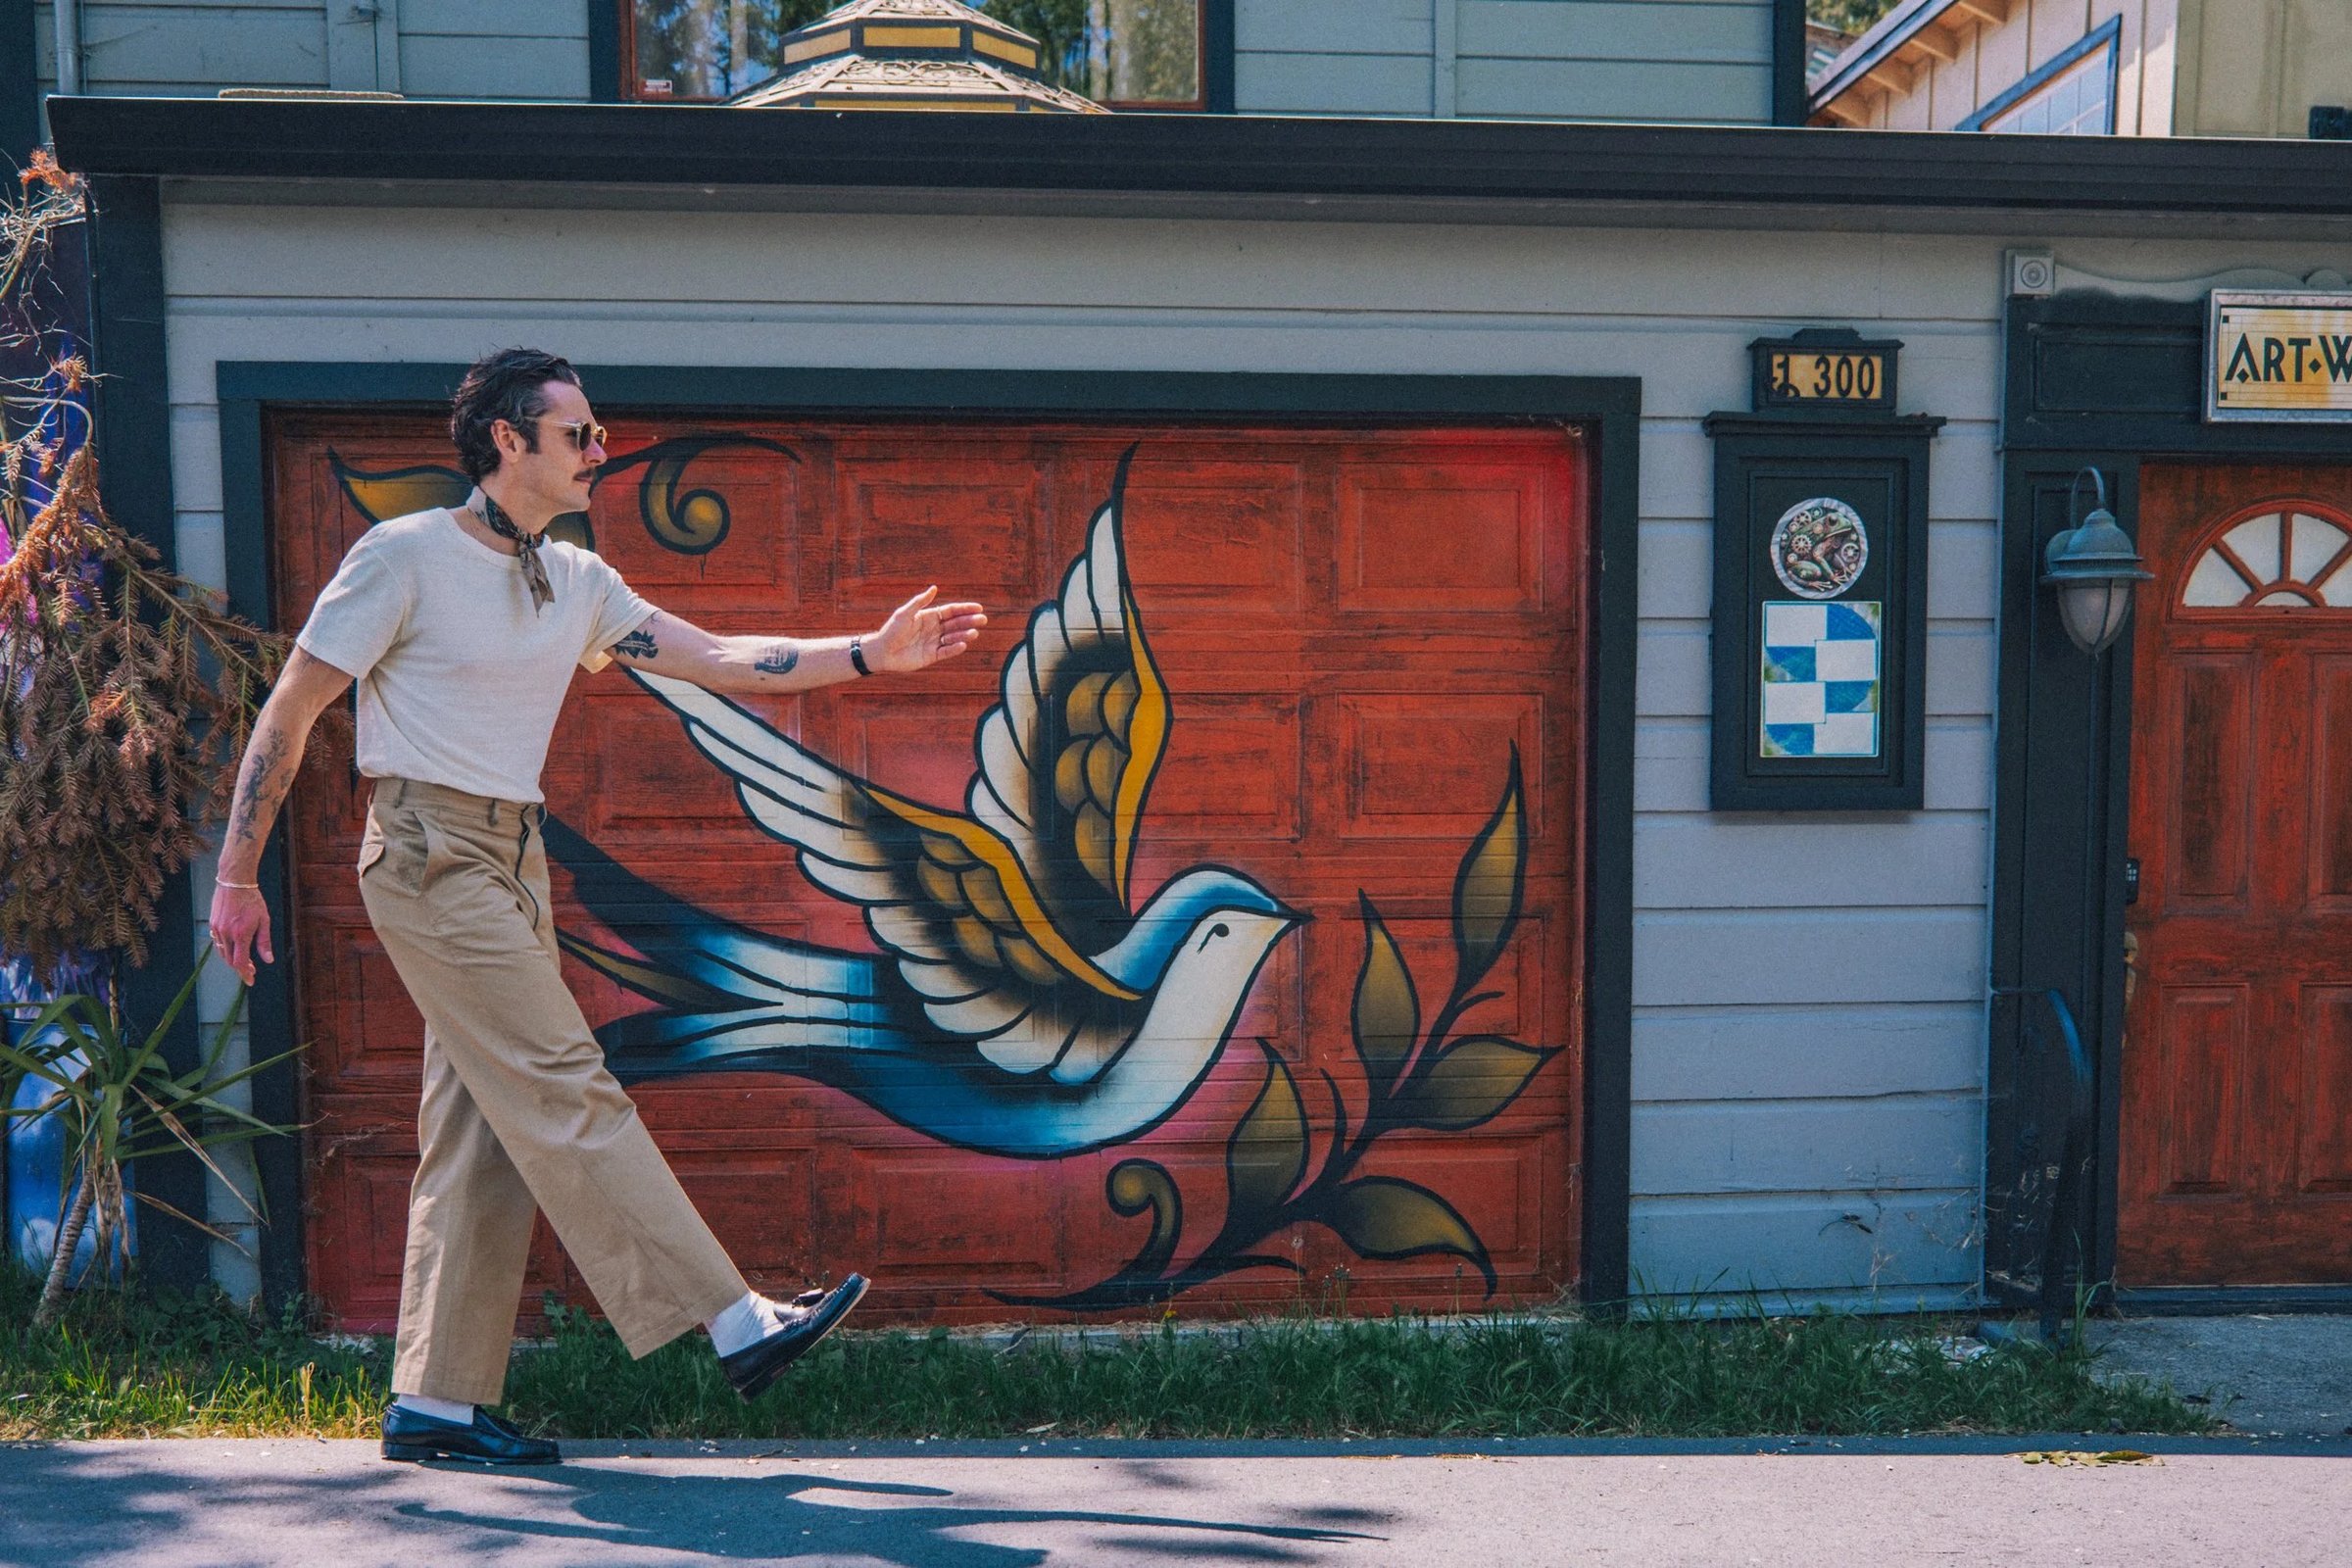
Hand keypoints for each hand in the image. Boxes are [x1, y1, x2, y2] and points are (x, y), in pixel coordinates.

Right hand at [207, 881, 272, 984]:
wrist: (234, 883)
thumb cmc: (253, 900)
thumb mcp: (264, 920)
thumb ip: (264, 942)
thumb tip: (268, 960)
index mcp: (240, 934)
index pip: (240, 962)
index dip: (245, 974)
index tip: (250, 980)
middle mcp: (226, 934)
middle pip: (230, 960)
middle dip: (240, 968)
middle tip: (251, 970)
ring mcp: (217, 929)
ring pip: (222, 953)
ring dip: (232, 960)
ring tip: (244, 961)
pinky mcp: (212, 924)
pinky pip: (217, 943)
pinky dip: (225, 950)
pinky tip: (234, 949)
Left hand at [868, 587, 986, 673]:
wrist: (882, 652)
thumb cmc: (891, 630)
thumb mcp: (905, 613)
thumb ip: (920, 602)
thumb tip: (934, 588)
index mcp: (929, 616)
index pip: (951, 611)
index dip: (965, 609)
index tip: (978, 608)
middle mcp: (934, 629)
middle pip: (956, 624)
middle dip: (969, 621)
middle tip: (983, 620)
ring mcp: (934, 642)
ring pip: (953, 637)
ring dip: (964, 635)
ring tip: (974, 633)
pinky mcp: (932, 656)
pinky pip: (946, 652)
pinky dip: (955, 648)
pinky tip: (963, 645)